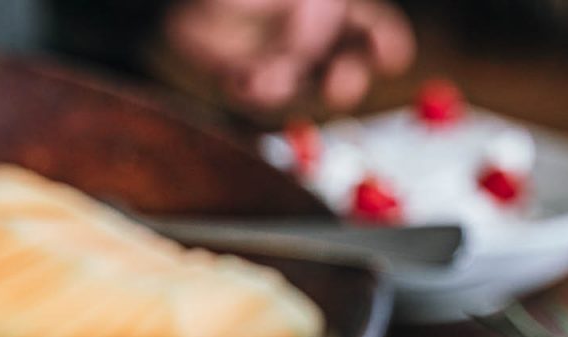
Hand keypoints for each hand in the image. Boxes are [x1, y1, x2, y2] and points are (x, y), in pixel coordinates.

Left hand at [161, 0, 414, 112]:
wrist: (176, 4)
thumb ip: (314, 7)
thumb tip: (333, 12)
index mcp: (326, 6)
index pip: (369, 28)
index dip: (383, 43)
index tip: (391, 56)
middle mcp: (310, 35)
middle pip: (346, 66)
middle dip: (346, 80)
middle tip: (339, 86)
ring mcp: (281, 58)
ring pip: (302, 88)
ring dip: (290, 87)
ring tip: (265, 75)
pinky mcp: (249, 77)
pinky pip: (263, 96)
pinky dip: (258, 92)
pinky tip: (244, 79)